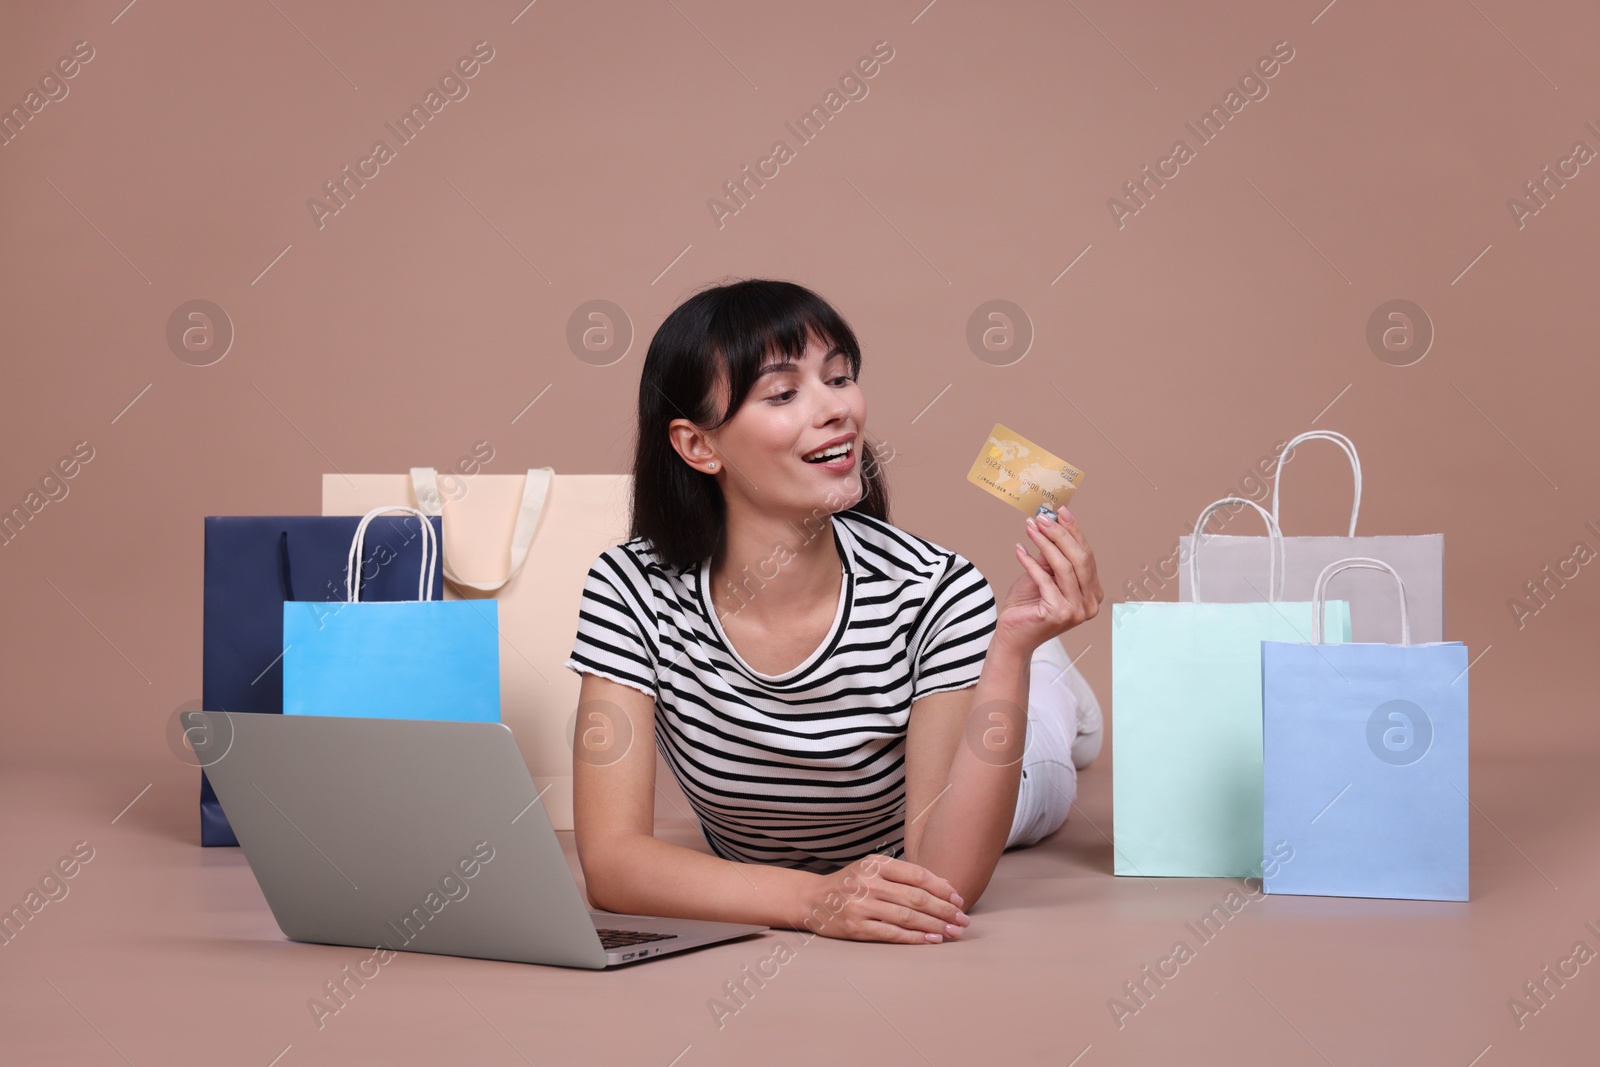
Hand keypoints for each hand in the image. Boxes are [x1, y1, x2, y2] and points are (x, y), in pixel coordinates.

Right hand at [798, 854, 970, 943]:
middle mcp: (869, 882)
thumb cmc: (850, 884)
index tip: (959, 900)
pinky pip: (892, 933)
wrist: (812, 899)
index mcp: (875, 864)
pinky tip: (932, 939)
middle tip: (963, 920)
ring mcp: (861, 905)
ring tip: (953, 932)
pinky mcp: (856, 927)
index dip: (942, 888)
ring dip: (935, 926)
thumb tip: (945, 887)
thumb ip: (904, 875)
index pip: (917, 875)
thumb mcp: (872, 869)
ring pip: (908, 916)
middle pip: (916, 897)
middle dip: (944, 910)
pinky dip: (916, 938)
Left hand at [998, 507, 1102, 652]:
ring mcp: (1077, 611)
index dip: (1074, 532)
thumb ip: (1051, 556)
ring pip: (1064, 567)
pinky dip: (1030, 562)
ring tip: (1030, 528)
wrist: (1013, 637)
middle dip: (1060, 534)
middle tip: (1043, 517)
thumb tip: (1051, 523)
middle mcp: (1091, 603)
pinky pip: (1045, 579)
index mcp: (1093, 593)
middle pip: (1079, 559)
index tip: (1060, 512)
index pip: (1086, 555)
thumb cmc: (1028, 606)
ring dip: (1045, 543)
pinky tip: (1019, 549)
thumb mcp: (1042, 575)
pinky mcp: (1060, 614)